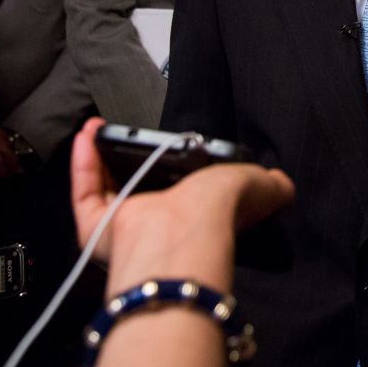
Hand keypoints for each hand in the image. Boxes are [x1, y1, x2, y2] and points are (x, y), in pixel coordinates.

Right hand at [70, 117, 294, 297]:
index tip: (168, 146)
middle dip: (130, 161)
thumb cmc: (215, 215)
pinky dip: (82, 163)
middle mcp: (159, 225)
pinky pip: (85, 193)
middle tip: (124, 137)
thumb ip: (271, 184)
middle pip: (140, 188)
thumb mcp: (254, 187)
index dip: (176, 167)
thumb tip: (285, 184)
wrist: (179, 238)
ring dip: (100, 156)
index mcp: (196, 216)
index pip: (183, 190)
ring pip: (106, 191)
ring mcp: (125, 228)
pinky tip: (88, 134)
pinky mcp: (97, 228)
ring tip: (98, 127)